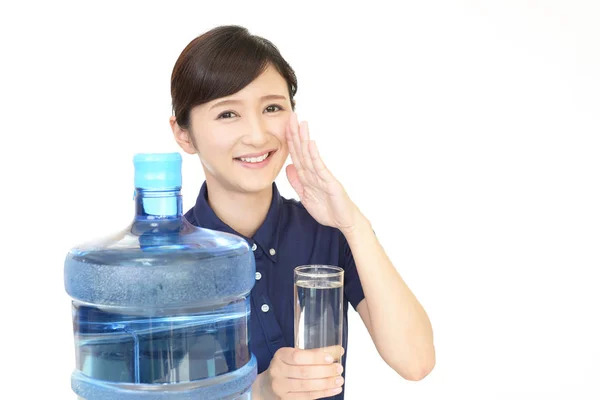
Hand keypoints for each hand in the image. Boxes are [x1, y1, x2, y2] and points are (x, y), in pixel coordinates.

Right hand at [261, 346, 344, 398]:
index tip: (330, 357)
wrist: (267, 386)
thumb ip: (313, 354)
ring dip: (326, 383)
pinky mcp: (286, 399)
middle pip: (304, 372)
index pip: (298, 356)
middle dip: (325, 371)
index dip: (316, 357)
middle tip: (338, 368)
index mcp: (280, 356)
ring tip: (338, 380)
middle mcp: (278, 371)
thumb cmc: (285, 367)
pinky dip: (323, 393)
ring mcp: (281, 387)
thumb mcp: (294, 356)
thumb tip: (337, 351)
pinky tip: (333, 389)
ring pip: (307, 386)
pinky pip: (307, 396)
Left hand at [285, 113, 360, 234]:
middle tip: (291, 115)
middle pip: (302, 151)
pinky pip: (320, 167)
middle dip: (295, 134)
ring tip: (301, 124)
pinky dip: (314, 155)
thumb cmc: (328, 209)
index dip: (289, 141)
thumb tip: (288, 167)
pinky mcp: (330, 182)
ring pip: (310, 155)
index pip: (296, 155)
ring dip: (304, 139)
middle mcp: (315, 173)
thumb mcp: (306, 196)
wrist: (344, 222)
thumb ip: (297, 182)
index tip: (284, 126)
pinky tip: (310, 143)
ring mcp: (323, 176)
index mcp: (308, 176)